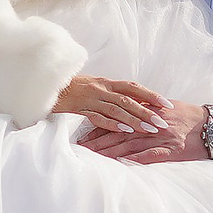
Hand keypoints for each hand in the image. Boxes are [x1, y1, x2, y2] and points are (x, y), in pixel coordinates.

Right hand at [52, 74, 171, 134]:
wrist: (46, 86)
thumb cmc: (71, 88)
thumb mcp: (93, 87)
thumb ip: (110, 94)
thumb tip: (131, 102)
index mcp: (106, 82)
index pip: (133, 87)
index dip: (151, 95)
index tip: (167, 104)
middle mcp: (101, 89)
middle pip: (129, 99)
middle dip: (147, 110)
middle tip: (163, 122)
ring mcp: (90, 98)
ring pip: (117, 109)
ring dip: (134, 119)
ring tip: (149, 129)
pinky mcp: (78, 109)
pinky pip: (98, 117)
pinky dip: (112, 123)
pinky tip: (124, 130)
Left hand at [79, 102, 212, 165]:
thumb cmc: (189, 117)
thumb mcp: (166, 109)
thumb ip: (145, 112)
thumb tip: (125, 116)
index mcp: (149, 112)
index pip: (120, 119)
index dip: (100, 127)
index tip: (84, 134)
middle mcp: (153, 123)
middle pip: (120, 133)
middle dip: (98, 141)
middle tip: (80, 148)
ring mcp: (162, 137)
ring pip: (130, 144)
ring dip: (109, 151)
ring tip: (92, 157)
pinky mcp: (172, 151)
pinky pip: (151, 156)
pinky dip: (135, 159)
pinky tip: (121, 163)